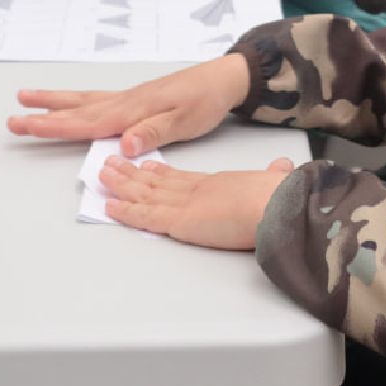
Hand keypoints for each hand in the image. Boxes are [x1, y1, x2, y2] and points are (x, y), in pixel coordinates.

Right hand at [7, 53, 251, 155]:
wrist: (223, 79)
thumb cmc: (205, 100)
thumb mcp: (184, 121)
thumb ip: (153, 132)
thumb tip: (123, 145)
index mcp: (132, 109)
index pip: (84, 122)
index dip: (53, 126)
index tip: (24, 125)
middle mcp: (125, 102)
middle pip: (76, 110)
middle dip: (43, 115)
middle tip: (12, 117)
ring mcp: (130, 98)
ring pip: (84, 101)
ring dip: (55, 102)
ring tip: (28, 98)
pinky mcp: (138, 99)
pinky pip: (99, 100)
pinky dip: (79, 102)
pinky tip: (73, 104)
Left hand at [100, 156, 292, 249]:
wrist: (277, 204)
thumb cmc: (278, 196)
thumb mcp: (275, 181)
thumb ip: (274, 175)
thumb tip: (283, 166)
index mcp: (217, 184)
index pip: (181, 178)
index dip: (161, 172)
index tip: (147, 165)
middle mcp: (196, 190)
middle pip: (156, 182)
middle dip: (132, 174)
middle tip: (112, 164)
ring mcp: (186, 205)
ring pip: (145, 194)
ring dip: (121, 186)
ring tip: (102, 177)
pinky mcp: (180, 220)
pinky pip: (145, 216)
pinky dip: (126, 211)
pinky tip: (110, 206)